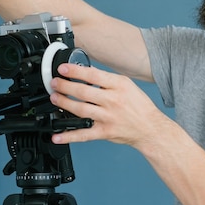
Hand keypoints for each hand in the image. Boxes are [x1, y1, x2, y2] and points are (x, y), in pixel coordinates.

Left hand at [49, 63, 168, 148]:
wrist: (150, 128)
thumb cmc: (139, 106)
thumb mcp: (127, 85)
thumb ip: (107, 80)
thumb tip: (85, 73)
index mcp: (119, 86)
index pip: (93, 75)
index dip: (75, 71)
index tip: (63, 69)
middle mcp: (113, 101)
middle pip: (83, 91)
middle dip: (65, 86)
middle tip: (55, 83)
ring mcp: (107, 117)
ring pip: (80, 109)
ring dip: (63, 103)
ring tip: (54, 98)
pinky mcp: (104, 132)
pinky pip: (83, 134)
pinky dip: (68, 135)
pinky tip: (57, 135)